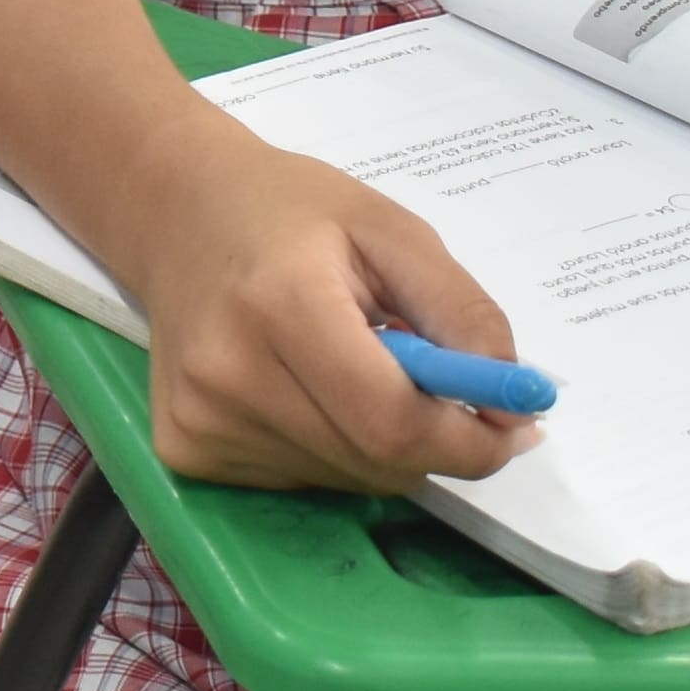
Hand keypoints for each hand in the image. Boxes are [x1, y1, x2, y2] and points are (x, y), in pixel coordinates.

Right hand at [120, 134, 545, 496]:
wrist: (175, 210)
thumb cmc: (291, 213)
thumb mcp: (392, 232)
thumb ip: (462, 314)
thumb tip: (514, 404)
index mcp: (281, 305)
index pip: (392, 422)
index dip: (468, 441)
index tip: (511, 426)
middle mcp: (228, 375)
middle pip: (376, 462)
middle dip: (433, 440)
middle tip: (437, 384)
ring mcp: (199, 419)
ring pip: (345, 479)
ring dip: (379, 444)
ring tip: (352, 369)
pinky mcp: (184, 448)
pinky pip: (302, 480)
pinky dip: (332, 449)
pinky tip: (304, 389)